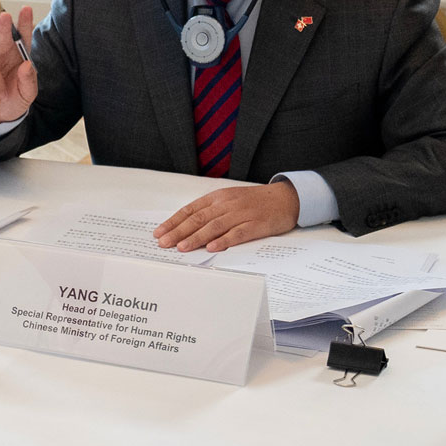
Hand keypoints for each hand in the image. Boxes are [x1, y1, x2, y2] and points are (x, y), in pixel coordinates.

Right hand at [0, 7, 37, 125]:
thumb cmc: (12, 100)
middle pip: (1, 37)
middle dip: (4, 27)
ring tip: (1, 97)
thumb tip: (26, 64)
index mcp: (17, 56)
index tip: (26, 9)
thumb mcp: (27, 95)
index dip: (24, 23)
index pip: (22, 37)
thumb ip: (28, 81)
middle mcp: (0, 53)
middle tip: (5, 16)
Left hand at [153, 181, 300, 251]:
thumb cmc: (254, 202)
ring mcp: (242, 213)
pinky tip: (213, 248)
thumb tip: (186, 228)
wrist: (286, 198)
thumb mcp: (229, 201)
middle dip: (178, 232)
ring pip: (215, 226)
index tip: (159, 233)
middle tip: (164, 243)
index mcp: (217, 198)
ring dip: (196, 238)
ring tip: (181, 247)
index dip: (173, 222)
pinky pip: (238, 233)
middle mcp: (227, 204)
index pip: (190, 210)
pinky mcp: (256, 224)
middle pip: (198, 219)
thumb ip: (210, 212)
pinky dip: (225, 240)